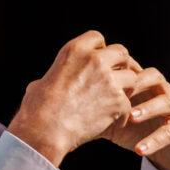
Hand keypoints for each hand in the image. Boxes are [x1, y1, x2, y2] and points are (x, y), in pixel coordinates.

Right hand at [7, 31, 139, 165]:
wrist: (46, 130)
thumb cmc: (37, 109)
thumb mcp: (41, 83)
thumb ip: (54, 78)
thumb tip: (44, 85)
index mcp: (74, 51)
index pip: (97, 38)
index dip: (99, 50)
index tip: (97, 62)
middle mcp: (95, 60)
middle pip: (120, 53)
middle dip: (119, 65)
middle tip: (113, 80)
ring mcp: (109, 80)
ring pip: (131, 77)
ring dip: (125, 88)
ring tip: (112, 102)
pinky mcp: (119, 100)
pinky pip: (128, 104)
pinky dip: (120, 114)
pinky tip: (109, 121)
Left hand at [102, 62, 169, 169]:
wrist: (165, 149)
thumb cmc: (134, 129)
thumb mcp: (112, 117)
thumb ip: (94, 107)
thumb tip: (63, 105)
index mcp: (143, 85)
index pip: (133, 68)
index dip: (120, 68)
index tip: (100, 74)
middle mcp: (160, 92)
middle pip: (153, 76)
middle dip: (136, 82)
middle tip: (118, 89)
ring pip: (166, 101)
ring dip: (148, 108)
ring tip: (132, 117)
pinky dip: (154, 141)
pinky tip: (139, 150)